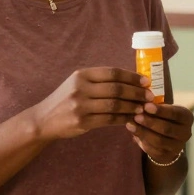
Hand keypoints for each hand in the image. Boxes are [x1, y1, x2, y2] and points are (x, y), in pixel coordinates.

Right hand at [27, 68, 152, 141]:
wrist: (44, 119)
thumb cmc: (67, 99)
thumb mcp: (78, 83)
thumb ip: (100, 81)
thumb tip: (131, 81)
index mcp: (82, 75)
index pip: (112, 73)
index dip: (132, 77)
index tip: (146, 81)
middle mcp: (80, 88)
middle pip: (116, 89)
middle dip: (136, 92)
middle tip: (150, 96)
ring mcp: (80, 105)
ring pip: (114, 105)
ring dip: (132, 106)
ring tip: (144, 108)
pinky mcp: (82, 121)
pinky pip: (109, 119)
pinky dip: (123, 119)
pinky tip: (132, 118)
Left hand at [129, 101, 193, 164]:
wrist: (168, 138)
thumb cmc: (164, 117)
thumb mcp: (164, 110)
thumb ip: (155, 108)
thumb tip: (140, 105)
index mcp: (187, 118)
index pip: (175, 114)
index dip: (161, 110)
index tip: (146, 106)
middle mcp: (186, 133)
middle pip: (167, 128)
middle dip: (150, 122)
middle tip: (136, 116)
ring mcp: (177, 146)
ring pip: (159, 140)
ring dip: (143, 132)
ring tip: (130, 125)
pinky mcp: (167, 156)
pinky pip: (153, 149)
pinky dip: (142, 141)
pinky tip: (133, 134)